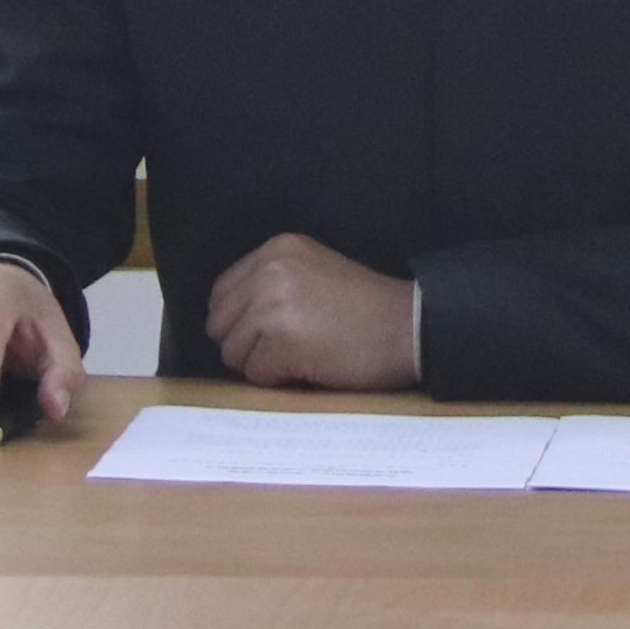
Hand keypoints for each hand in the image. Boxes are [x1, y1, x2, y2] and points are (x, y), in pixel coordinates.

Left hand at [205, 233, 421, 390]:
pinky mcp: (281, 339)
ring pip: (233, 353)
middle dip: (247, 345)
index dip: (241, 322)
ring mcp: (272, 304)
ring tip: (304, 353)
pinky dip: (280, 379)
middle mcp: (269, 270)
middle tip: (289, 347)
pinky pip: (256, 374)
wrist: (409, 327)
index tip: (273, 332)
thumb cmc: (367, 309)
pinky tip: (312, 365)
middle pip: (219, 325)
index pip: (221, 294)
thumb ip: (272, 284)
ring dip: (263, 363)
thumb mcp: (314, 273)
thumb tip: (230, 320)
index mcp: (276, 249)